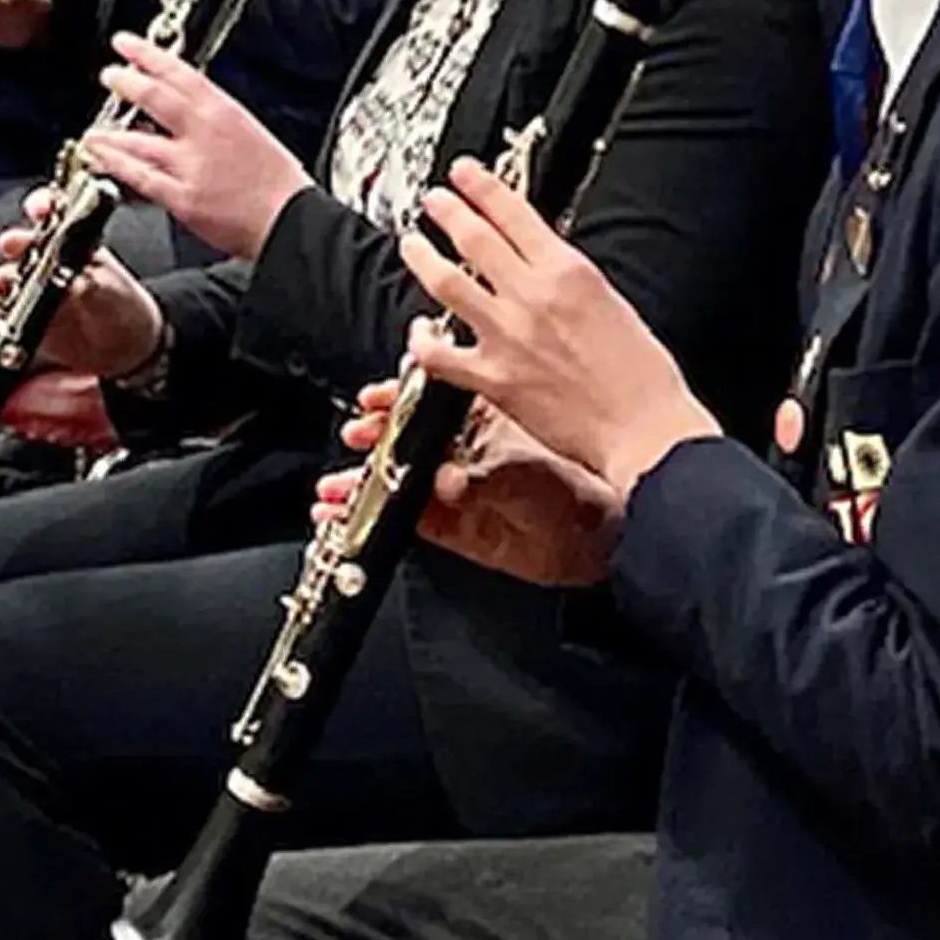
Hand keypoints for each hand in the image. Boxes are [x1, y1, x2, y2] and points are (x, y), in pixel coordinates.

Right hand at [0, 187, 165, 379]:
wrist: (122, 349)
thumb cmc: (121, 309)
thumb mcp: (111, 294)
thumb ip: (91, 287)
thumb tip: (75, 283)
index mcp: (73, 244)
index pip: (53, 215)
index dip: (44, 206)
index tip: (41, 210)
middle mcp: (47, 261)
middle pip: (23, 245)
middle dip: (15, 243)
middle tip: (11, 246)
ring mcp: (30, 288)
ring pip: (6, 277)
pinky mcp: (19, 316)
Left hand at [76, 33, 309, 260]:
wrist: (290, 220)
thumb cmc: (278, 183)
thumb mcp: (250, 133)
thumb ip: (214, 120)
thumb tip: (185, 109)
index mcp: (223, 112)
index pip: (178, 72)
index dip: (146, 54)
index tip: (125, 43)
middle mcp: (204, 134)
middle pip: (154, 97)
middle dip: (126, 82)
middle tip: (109, 75)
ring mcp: (190, 165)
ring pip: (138, 140)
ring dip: (110, 133)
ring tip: (95, 132)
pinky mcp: (182, 197)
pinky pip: (140, 177)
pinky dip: (116, 166)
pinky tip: (101, 160)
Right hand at [318, 378, 622, 586]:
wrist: (605, 541)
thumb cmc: (582, 491)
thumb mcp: (529, 479)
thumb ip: (486, 481)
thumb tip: (448, 481)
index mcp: (485, 418)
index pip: (430, 398)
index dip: (396, 399)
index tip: (373, 399)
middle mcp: (466, 450)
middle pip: (404, 436)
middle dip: (372, 436)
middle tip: (354, 436)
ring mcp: (456, 489)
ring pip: (397, 477)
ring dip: (362, 479)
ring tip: (334, 487)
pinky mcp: (451, 527)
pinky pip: (403, 519)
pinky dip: (369, 519)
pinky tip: (342, 516)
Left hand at [398, 157, 720, 496]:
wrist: (645, 430)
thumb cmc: (642, 376)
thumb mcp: (612, 303)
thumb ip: (568, 279)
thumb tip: (537, 261)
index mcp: (569, 272)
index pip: (514, 212)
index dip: (481, 186)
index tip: (464, 172)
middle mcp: (533, 296)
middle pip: (473, 237)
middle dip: (446, 210)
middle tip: (433, 199)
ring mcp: (508, 336)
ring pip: (446, 282)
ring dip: (422, 257)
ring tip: (412, 244)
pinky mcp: (493, 378)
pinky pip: (439, 354)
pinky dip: (422, 340)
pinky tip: (419, 332)